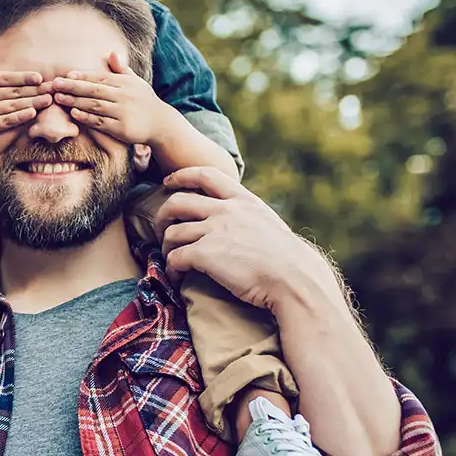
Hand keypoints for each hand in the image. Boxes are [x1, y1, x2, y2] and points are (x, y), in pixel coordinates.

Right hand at [0, 42, 51, 147]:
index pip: (7, 77)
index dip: (24, 77)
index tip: (39, 78)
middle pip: (14, 91)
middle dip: (35, 90)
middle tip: (52, 89)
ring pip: (14, 105)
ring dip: (33, 102)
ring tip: (48, 100)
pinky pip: (7, 120)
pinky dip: (21, 116)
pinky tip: (33, 113)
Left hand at [51, 51, 183, 146]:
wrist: (161, 123)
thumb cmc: (144, 101)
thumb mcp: (136, 82)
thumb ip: (121, 69)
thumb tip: (111, 53)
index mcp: (124, 83)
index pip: (100, 77)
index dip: (82, 76)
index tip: (66, 75)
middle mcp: (123, 95)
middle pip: (94, 90)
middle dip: (73, 86)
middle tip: (54, 84)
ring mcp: (122, 112)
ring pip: (95, 105)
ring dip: (75, 101)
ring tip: (59, 97)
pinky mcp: (121, 128)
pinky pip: (101, 122)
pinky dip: (87, 117)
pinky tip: (73, 113)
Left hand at [152, 167, 342, 312]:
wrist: (294, 279)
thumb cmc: (288, 261)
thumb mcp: (270, 225)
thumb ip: (249, 218)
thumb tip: (239, 224)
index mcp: (243, 201)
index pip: (206, 175)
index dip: (182, 175)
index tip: (168, 181)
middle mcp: (226, 211)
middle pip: (177, 202)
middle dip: (162, 216)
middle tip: (161, 231)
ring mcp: (214, 231)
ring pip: (171, 233)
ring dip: (165, 248)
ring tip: (170, 260)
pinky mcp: (204, 254)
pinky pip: (174, 258)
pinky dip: (170, 269)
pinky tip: (175, 277)